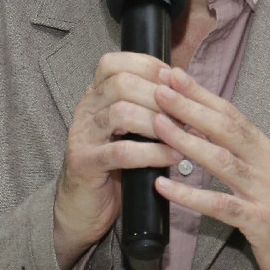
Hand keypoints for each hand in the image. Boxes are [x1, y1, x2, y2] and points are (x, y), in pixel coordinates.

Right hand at [53, 52, 180, 269]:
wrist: (83, 206)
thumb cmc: (113, 166)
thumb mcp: (128, 130)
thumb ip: (146, 108)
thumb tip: (186, 90)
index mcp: (95, 96)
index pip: (114, 63)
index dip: (148, 66)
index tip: (175, 80)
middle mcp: (85, 110)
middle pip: (121, 83)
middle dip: (159, 95)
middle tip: (185, 112)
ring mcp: (83, 136)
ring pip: (121, 113)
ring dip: (159, 122)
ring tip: (183, 135)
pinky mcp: (85, 164)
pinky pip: (121, 152)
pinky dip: (153, 152)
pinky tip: (173, 157)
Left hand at [149, 65, 269, 269]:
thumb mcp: (266, 179)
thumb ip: (241, 157)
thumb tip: (202, 133)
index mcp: (268, 151)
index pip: (232, 114)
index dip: (201, 94)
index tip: (173, 76)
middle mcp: (269, 165)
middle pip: (226, 128)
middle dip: (191, 106)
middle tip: (160, 88)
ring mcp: (267, 192)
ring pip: (222, 160)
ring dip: (187, 141)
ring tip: (158, 126)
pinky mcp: (261, 222)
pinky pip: (220, 205)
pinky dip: (189, 195)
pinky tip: (164, 187)